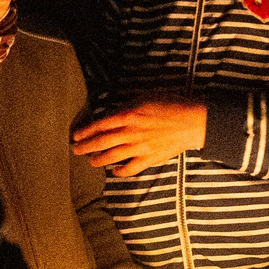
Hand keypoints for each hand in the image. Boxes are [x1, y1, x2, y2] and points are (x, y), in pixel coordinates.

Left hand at [72, 95, 206, 176]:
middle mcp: (130, 133)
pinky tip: (114, 172)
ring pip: (112, 157)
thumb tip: (114, 112)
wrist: (193, 122)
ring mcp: (139, 148)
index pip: (100, 125)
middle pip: (101, 142)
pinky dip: (120, 172)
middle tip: (75, 150)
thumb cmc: (172, 104)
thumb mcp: (147, 96)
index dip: (86, 131)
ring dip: (98, 160)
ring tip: (91, 162)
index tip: (76, 136)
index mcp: (128, 116)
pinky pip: (130, 169)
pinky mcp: (149, 159)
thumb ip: (128, 105)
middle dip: (85, 147)